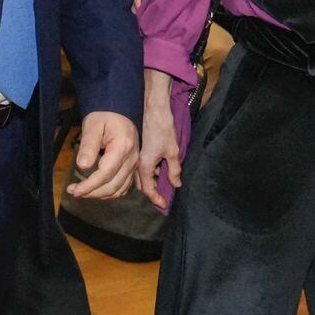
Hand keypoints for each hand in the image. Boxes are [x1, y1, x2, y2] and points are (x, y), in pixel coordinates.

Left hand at [66, 111, 138, 199]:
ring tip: (82, 192)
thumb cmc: (104, 117)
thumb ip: (88, 146)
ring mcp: (134, 165)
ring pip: (119, 189)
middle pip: (113, 185)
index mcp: (123, 147)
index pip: (105, 173)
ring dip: (100, 195)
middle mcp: (132, 159)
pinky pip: (123, 187)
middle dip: (92, 192)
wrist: (119, 112)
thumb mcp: (92, 126)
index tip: (74, 190)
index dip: (89, 185)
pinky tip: (96, 190)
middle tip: (74, 191)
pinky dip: (110, 192)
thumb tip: (82, 166)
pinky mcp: (133, 168)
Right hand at [135, 67, 182, 207]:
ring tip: (163, 188)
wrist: (155, 109)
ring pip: (142, 176)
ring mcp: (139, 155)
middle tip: (164, 199)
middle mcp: (138, 162)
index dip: (156, 198)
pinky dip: (151, 174)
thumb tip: (176, 184)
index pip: (148, 189)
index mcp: (144, 164)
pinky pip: (144, 167)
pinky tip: (160, 173)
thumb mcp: (173, 152)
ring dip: (151, 183)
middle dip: (152, 193)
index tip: (165, 205)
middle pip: (143, 184)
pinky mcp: (143, 150)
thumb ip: (174, 170)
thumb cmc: (163, 130)